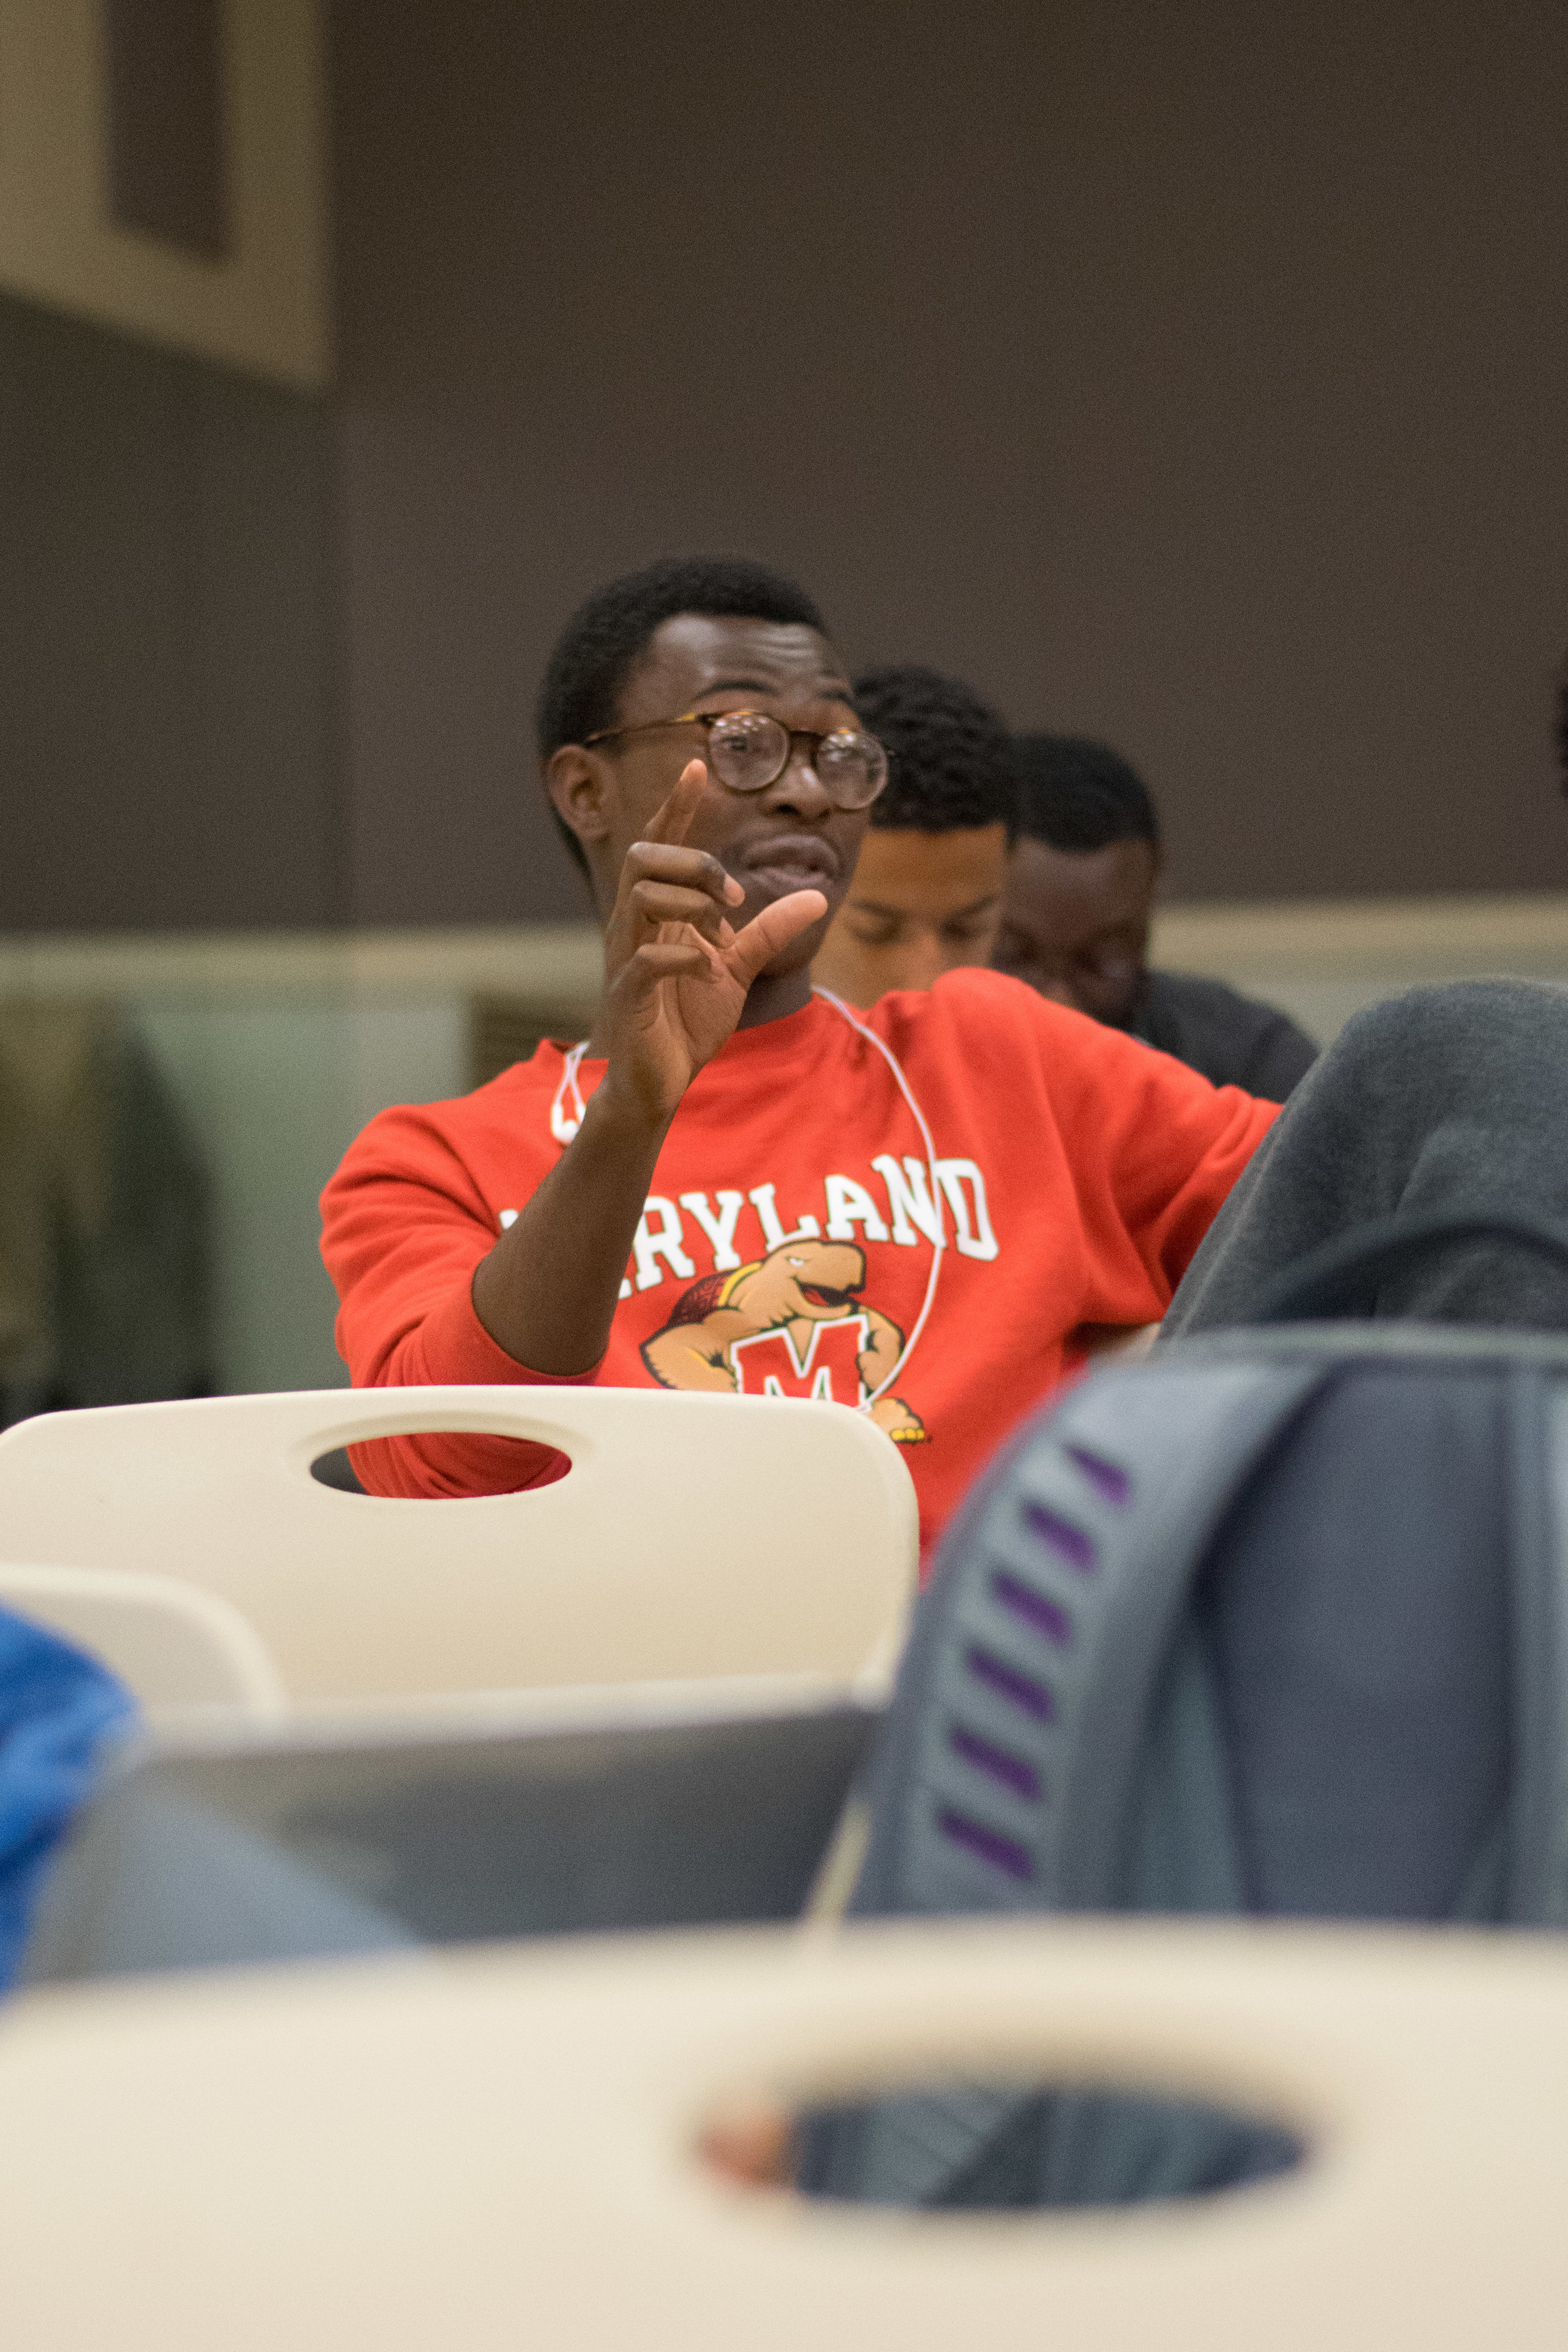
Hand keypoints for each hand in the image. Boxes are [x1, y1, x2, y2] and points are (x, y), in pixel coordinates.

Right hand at [596, 760, 826, 1126]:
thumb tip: (819, 897)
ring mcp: (626, 959)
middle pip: (644, 857)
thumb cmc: (687, 1020)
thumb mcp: (738, 967)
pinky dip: (682, 955)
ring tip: (721, 934)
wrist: (660, 1081)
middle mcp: (636, 926)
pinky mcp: (628, 997)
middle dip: (693, 860)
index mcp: (659, 913)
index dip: (676, 806)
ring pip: (641, 897)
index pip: (661, 845)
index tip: (699, 767)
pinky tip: (706, 966)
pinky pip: (646, 960)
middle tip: (734, 895)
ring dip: (691, 904)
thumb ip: (770, 930)